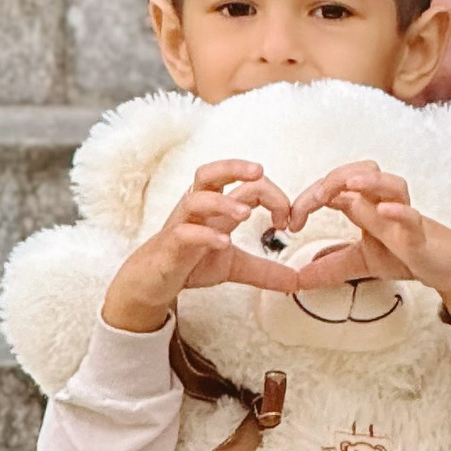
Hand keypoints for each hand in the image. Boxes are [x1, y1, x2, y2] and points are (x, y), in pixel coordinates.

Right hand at [101, 162, 305, 332]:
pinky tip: (224, 243)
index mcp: (216, 207)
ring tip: (246, 214)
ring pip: (196, 198)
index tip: (289, 220)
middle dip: (236, 167)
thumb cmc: (189, 262)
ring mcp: (182, 225)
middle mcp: (198, 209)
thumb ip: (265, 270)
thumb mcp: (235, 266)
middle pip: (211, 173)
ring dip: (223, 202)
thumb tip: (297, 281)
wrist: (152, 282)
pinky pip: (184, 233)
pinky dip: (205, 235)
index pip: (244, 184)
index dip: (271, 194)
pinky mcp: (170, 246)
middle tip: (260, 173)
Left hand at [281, 162, 450, 325]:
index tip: (288, 221)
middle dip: (332, 181)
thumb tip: (296, 279)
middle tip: (311, 200)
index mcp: (366, 207)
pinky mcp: (419, 234)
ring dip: (370, 181)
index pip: (333, 190)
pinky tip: (385, 210)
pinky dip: (399, 211)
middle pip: (360, 173)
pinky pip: (412, 217)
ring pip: (391, 184)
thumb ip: (329, 267)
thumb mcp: (359, 263)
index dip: (308, 198)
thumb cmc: (406, 254)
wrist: (444, 267)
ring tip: (349, 184)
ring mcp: (403, 217)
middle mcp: (383, 204)